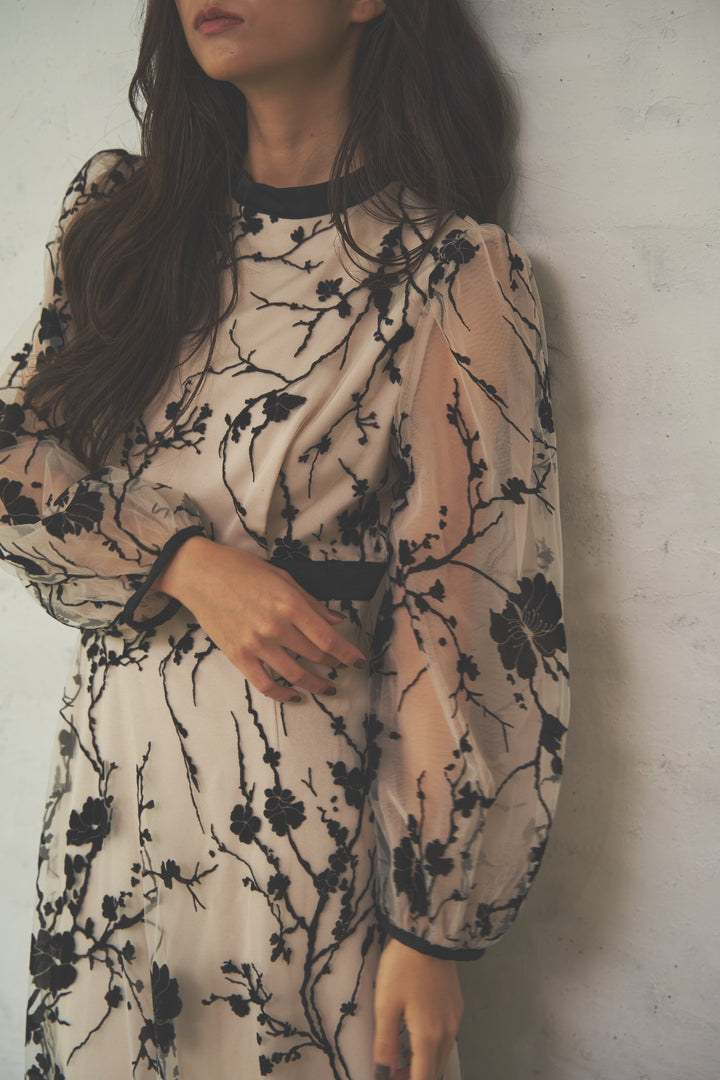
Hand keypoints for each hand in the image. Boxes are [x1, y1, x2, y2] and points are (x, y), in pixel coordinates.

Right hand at [152, 536, 365, 701]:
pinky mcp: (238, 656)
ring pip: (295, 675)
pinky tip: (295, 696)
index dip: (348, 654)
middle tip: (342, 669)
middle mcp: (276, 627)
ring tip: (326, 688)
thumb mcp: (283, 578)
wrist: (200, 574)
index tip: (359, 662)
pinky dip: (283, 695)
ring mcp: (256, 644)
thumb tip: (336, 621)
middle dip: (334, 665)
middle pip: (315, 656)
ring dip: (315, 685)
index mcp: (290, 604)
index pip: (328, 640)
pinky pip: (265, 684)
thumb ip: (311, 603)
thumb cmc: (242, 569)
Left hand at [373, 937, 462, 1079]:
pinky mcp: (456, 1006)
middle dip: (414, 1076)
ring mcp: (454, 1019)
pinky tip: (417, 1038)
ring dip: (423, 1065)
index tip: (391, 1079)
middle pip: (434, 1071)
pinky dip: (432, 1048)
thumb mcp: (386, 1005)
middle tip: (392, 1072)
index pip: (423, 1079)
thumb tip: (383, 1073)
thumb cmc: (403, 967)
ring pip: (441, 1055)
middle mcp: (447, 1032)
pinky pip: (446, 1039)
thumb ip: (385, 1044)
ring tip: (401, 1060)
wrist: (428, 934)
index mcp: (428, 1036)